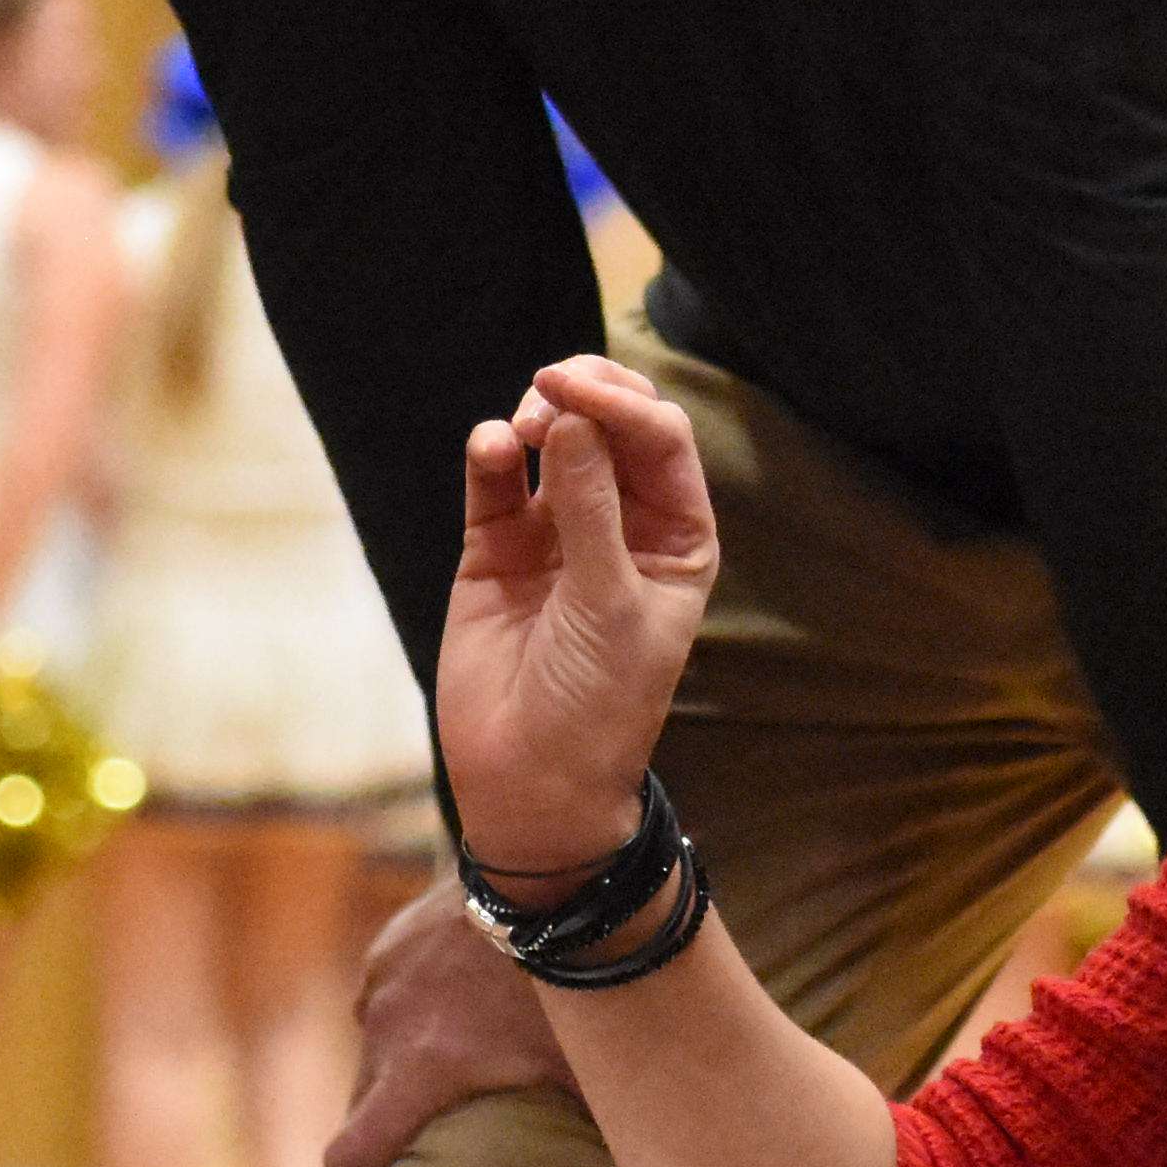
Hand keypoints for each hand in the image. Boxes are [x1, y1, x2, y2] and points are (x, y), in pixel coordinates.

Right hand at [316, 871, 572, 1166]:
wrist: (552, 864)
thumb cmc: (580, 972)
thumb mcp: (590, 1064)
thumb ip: (597, 1132)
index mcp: (419, 1073)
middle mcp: (385, 1030)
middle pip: (365, 1114)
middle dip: (382, 1160)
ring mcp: (382, 981)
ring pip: (382, 1052)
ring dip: (404, 1081)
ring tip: (447, 1095)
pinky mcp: (393, 942)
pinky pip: (393, 999)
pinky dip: (415, 1023)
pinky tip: (455, 1018)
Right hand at [437, 353, 715, 884]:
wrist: (532, 782)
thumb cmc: (598, 704)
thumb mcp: (609, 605)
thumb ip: (589, 509)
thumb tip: (572, 419)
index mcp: (676, 537)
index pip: (660, 443)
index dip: (624, 406)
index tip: (578, 390)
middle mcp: (621, 524)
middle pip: (611, 426)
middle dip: (586, 393)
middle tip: (551, 384)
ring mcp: (555, 531)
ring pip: (551, 440)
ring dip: (539, 417)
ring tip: (521, 428)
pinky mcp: (494, 548)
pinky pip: (494, 481)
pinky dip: (490, 453)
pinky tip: (490, 450)